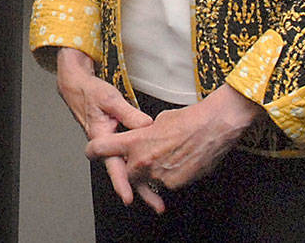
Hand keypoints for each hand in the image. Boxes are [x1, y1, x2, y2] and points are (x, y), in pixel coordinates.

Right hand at [55, 49, 158, 209]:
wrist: (78, 88)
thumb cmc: (90, 93)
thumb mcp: (110, 100)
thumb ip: (129, 113)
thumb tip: (147, 125)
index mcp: (100, 137)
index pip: (112, 164)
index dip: (121, 182)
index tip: (128, 198)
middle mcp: (105, 146)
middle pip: (122, 173)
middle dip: (139, 190)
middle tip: (156, 205)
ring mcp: (110, 147)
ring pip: (126, 169)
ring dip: (141, 183)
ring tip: (158, 198)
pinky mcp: (115, 144)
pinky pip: (127, 159)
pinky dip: (139, 169)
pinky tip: (152, 174)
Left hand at [84, 83, 261, 208]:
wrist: (213, 128)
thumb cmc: (187, 120)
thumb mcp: (157, 120)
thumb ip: (142, 132)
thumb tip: (141, 134)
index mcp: (134, 142)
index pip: (101, 149)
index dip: (94, 151)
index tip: (91, 152)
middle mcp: (143, 161)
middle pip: (125, 171)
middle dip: (129, 166)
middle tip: (141, 156)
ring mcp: (158, 175)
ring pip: (146, 180)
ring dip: (150, 172)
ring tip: (166, 155)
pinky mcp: (174, 184)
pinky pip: (164, 184)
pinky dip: (167, 176)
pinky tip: (177, 161)